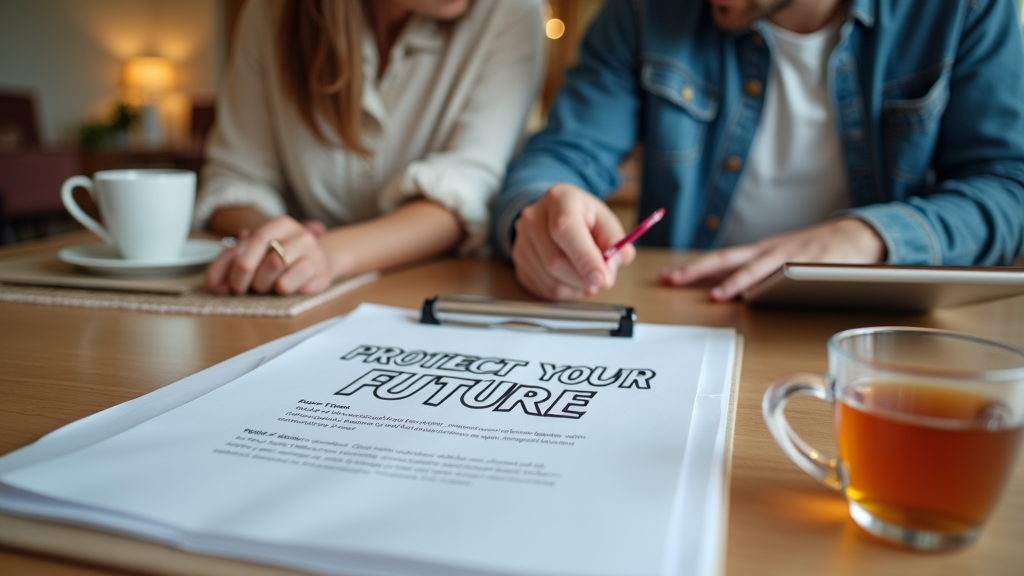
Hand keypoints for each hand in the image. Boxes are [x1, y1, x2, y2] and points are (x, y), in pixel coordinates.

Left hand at [206, 216, 332, 294]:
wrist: (318, 264)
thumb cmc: (280, 260)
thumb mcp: (253, 254)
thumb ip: (227, 263)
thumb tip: (215, 286)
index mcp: (281, 224)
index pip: (256, 239)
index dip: (240, 264)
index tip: (231, 283)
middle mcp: (299, 235)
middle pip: (269, 258)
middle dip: (250, 280)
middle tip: (243, 290)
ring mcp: (313, 253)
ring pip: (279, 271)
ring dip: (265, 285)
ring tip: (266, 287)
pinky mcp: (320, 274)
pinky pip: (291, 285)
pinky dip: (281, 291)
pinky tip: (286, 288)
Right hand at [511, 184, 635, 299]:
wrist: (556, 216)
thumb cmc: (585, 219)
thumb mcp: (607, 223)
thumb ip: (616, 244)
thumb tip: (610, 269)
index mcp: (559, 199)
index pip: (565, 230)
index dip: (584, 258)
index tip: (602, 279)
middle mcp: (533, 218)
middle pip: (555, 261)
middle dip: (583, 278)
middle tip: (602, 280)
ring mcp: (521, 241)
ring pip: (550, 280)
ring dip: (576, 287)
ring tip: (588, 277)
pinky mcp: (519, 262)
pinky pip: (543, 288)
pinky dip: (565, 291)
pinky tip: (573, 279)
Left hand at [660, 217, 886, 300]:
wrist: (856, 234)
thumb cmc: (813, 250)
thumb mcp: (777, 258)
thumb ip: (753, 273)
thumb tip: (721, 289)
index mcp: (759, 251)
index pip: (719, 260)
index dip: (693, 269)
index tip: (667, 277)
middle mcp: (769, 251)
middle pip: (727, 260)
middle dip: (698, 271)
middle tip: (673, 279)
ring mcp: (790, 257)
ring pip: (757, 269)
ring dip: (736, 282)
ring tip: (717, 295)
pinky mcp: (812, 264)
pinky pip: (789, 275)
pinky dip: (773, 284)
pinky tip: (761, 294)